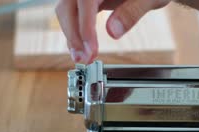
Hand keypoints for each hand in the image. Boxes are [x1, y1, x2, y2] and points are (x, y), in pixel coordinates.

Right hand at [55, 0, 170, 63]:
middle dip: (74, 35)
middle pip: (67, 7)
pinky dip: (76, 33)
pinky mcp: (86, 0)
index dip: (85, 26)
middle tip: (83, 59)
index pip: (85, 1)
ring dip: (72, 37)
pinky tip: (82, 49)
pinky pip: (74, 15)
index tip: (91, 48)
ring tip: (83, 58)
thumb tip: (114, 32)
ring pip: (67, 12)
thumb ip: (132, 12)